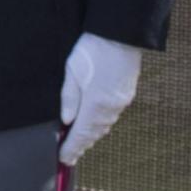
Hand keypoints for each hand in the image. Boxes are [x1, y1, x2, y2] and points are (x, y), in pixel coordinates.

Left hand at [57, 34, 143, 166]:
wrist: (121, 32)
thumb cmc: (94, 48)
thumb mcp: (72, 70)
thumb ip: (69, 98)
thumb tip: (66, 120)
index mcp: (95, 103)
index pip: (80, 133)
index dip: (71, 147)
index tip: (63, 158)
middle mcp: (111, 106)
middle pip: (94, 133)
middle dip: (81, 145)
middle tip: (70, 156)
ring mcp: (121, 100)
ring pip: (104, 126)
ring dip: (92, 137)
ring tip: (81, 144)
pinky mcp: (127, 93)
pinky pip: (112, 116)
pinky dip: (102, 125)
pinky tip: (96, 125)